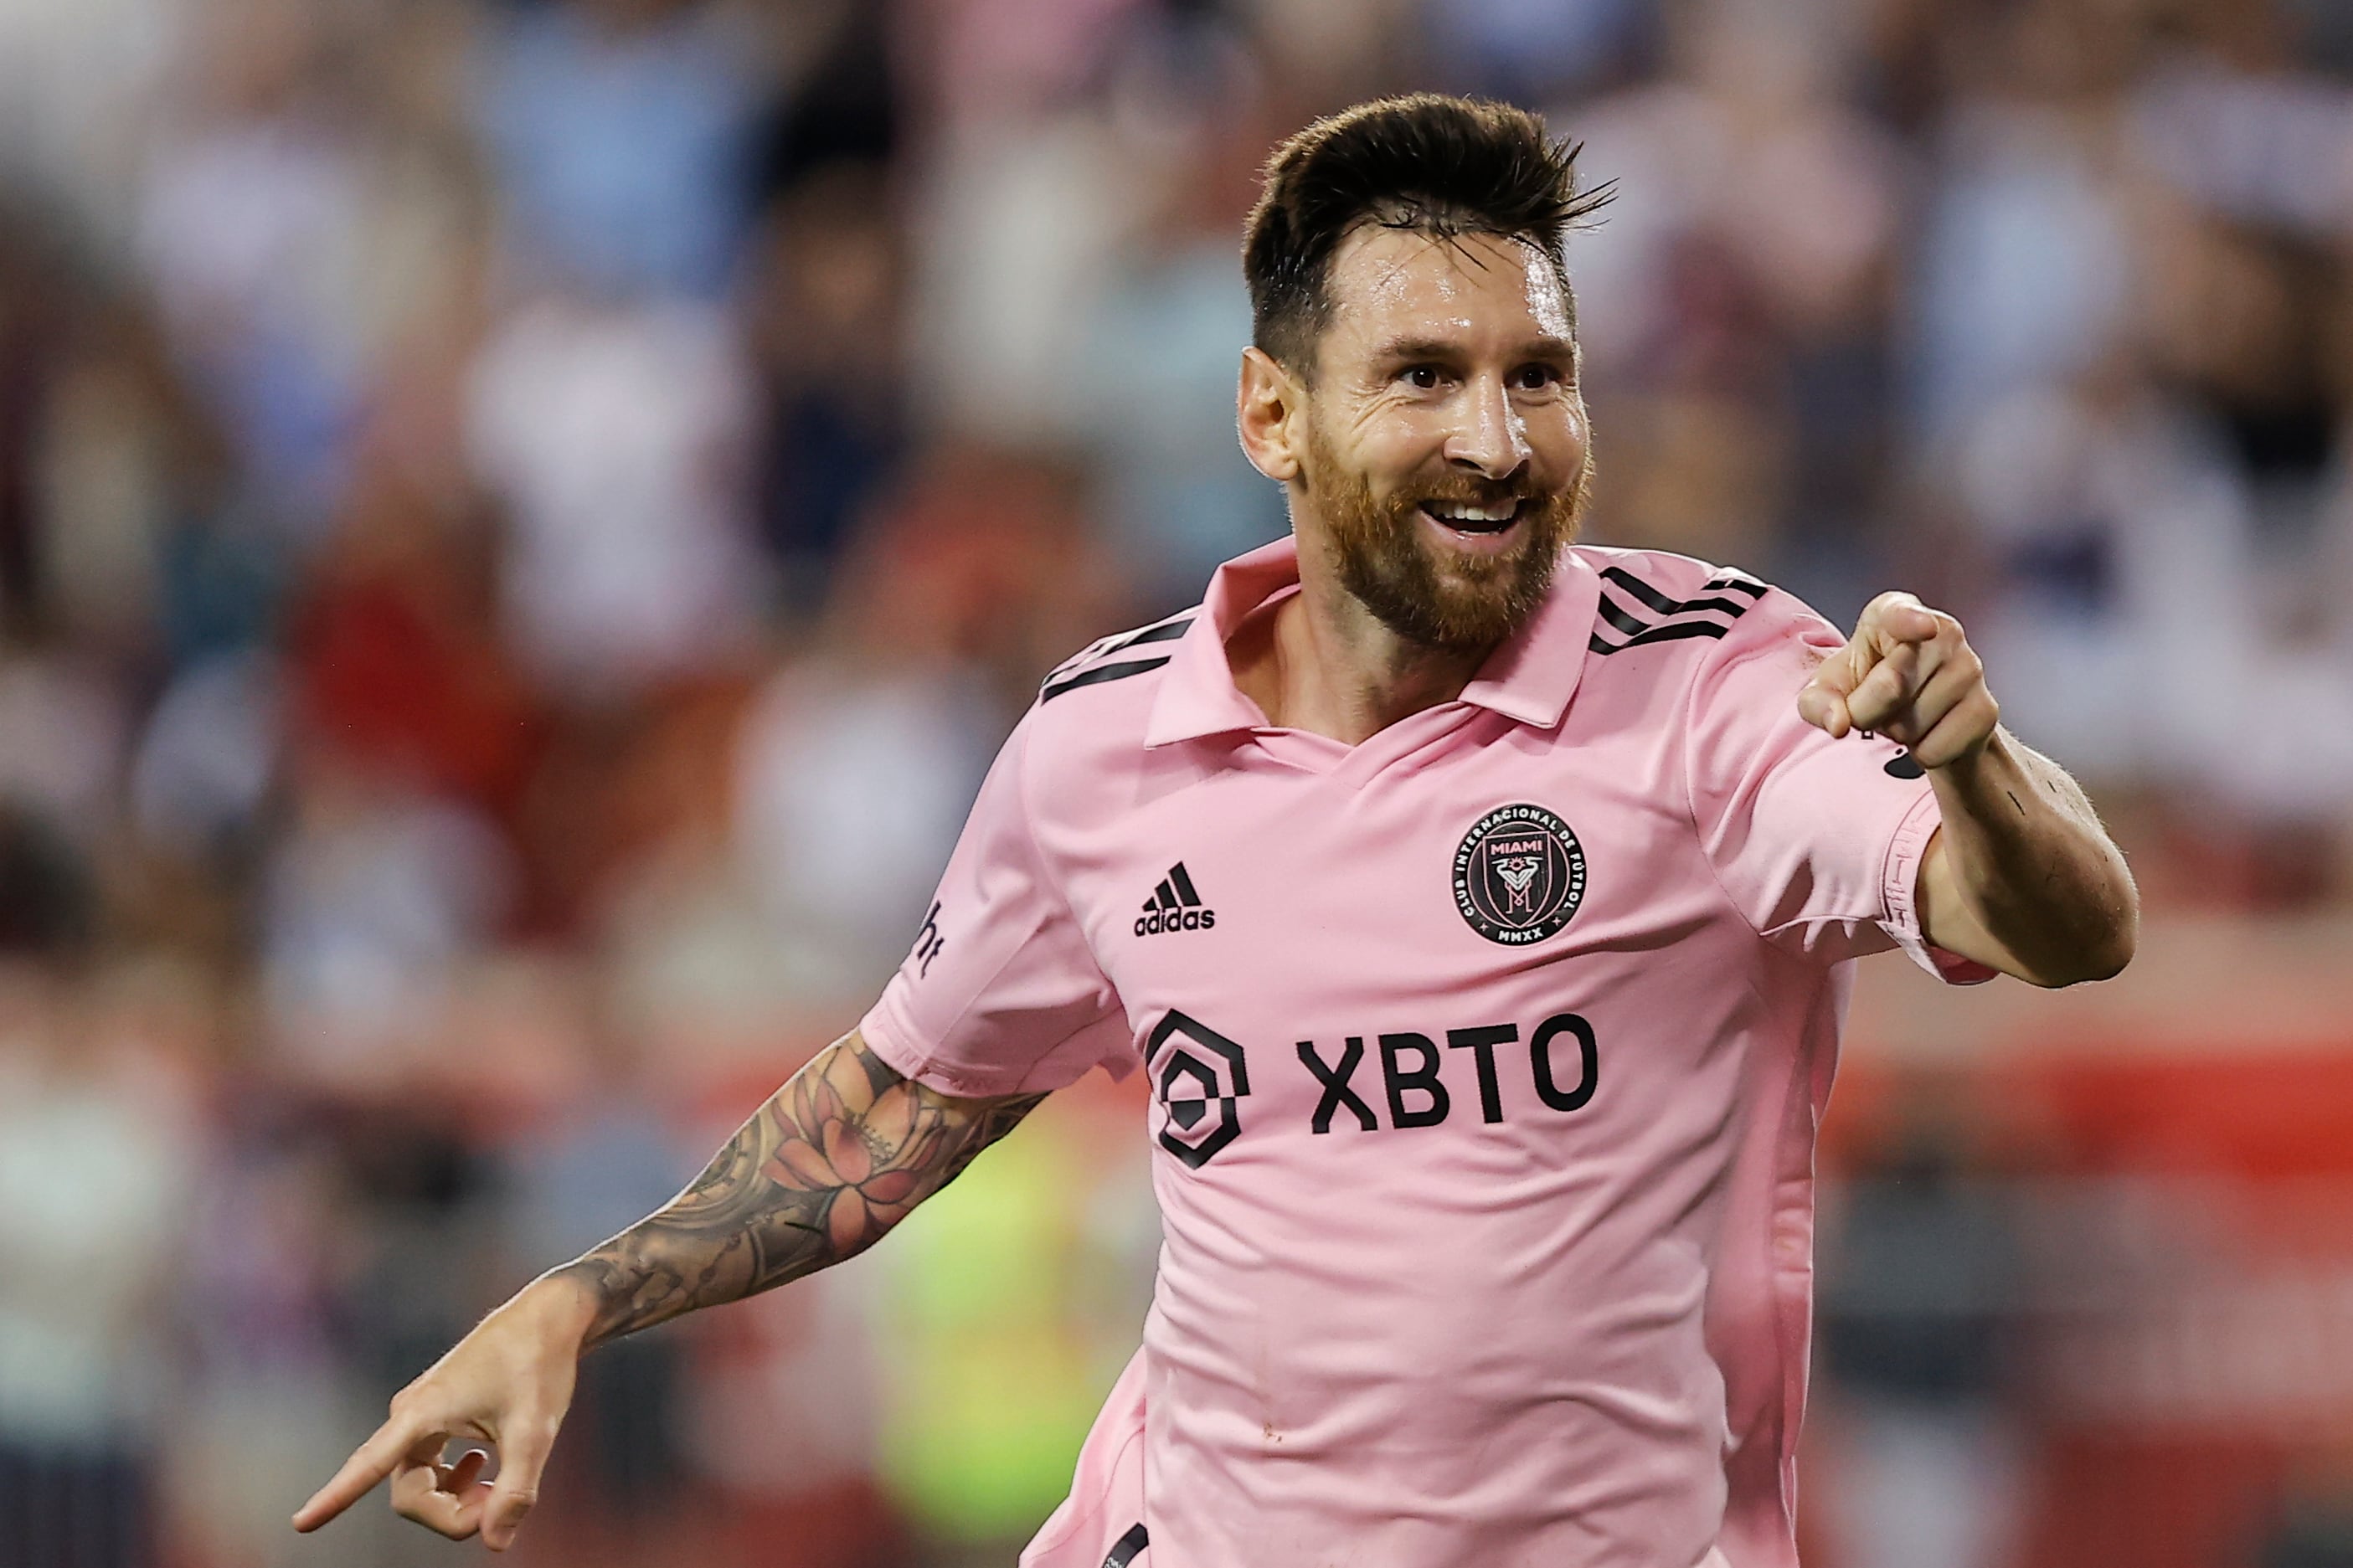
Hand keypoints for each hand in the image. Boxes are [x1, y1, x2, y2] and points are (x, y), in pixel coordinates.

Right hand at [292, 1274, 592, 1550]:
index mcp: (421, 1413)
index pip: (368, 1465)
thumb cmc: (539, 1365)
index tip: (300, 1523)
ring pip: (421, 1485)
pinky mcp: (436, 1415)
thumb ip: (516, 1491)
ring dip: (456, 1499)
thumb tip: (495, 1544)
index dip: (334, 1498)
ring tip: (498, 1487)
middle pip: (411, 1495)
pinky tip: (483, 1467)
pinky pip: (430, 1467)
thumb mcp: (535, 1432)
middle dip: (452, 1513)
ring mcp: (420, 1414)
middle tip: (502, 1503)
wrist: (549, 1319)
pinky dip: (457, 1481)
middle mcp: (410, 1413)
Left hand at [1797, 592, 1997, 769]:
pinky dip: (1921, 753)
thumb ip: (1818, 703)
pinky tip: (1927, 732)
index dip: (1910, 621)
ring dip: (1896, 734)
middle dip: (1866, 713)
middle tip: (1873, 707)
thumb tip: (1837, 723)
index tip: (1924, 628)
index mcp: (1894, 614)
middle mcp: (1942, 632)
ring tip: (1903, 715)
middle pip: (1889, 687)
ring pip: (1911, 725)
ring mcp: (1970, 669)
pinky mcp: (1985, 709)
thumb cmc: (1866, 688)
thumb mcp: (1830, 690)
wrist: (1922, 717)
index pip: (1900, 615)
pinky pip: (1935, 749)